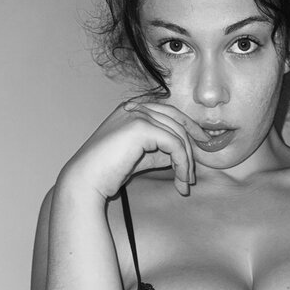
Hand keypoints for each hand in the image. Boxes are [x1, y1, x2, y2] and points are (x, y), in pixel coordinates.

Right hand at [60, 96, 207, 199]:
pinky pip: (174, 144)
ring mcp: (137, 114)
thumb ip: (161, 150)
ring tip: (184, 183)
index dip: (189, 126)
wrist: (86, 180)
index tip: (203, 142)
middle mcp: (135, 106)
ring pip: (178, 134)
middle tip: (196, 169)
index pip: (170, 112)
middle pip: (177, 120)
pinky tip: (179, 180)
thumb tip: (185, 154)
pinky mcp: (140, 127)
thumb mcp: (141, 156)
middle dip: (192, 144)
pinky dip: (182, 163)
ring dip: (186, 162)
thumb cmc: (108, 171)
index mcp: (132, 108)